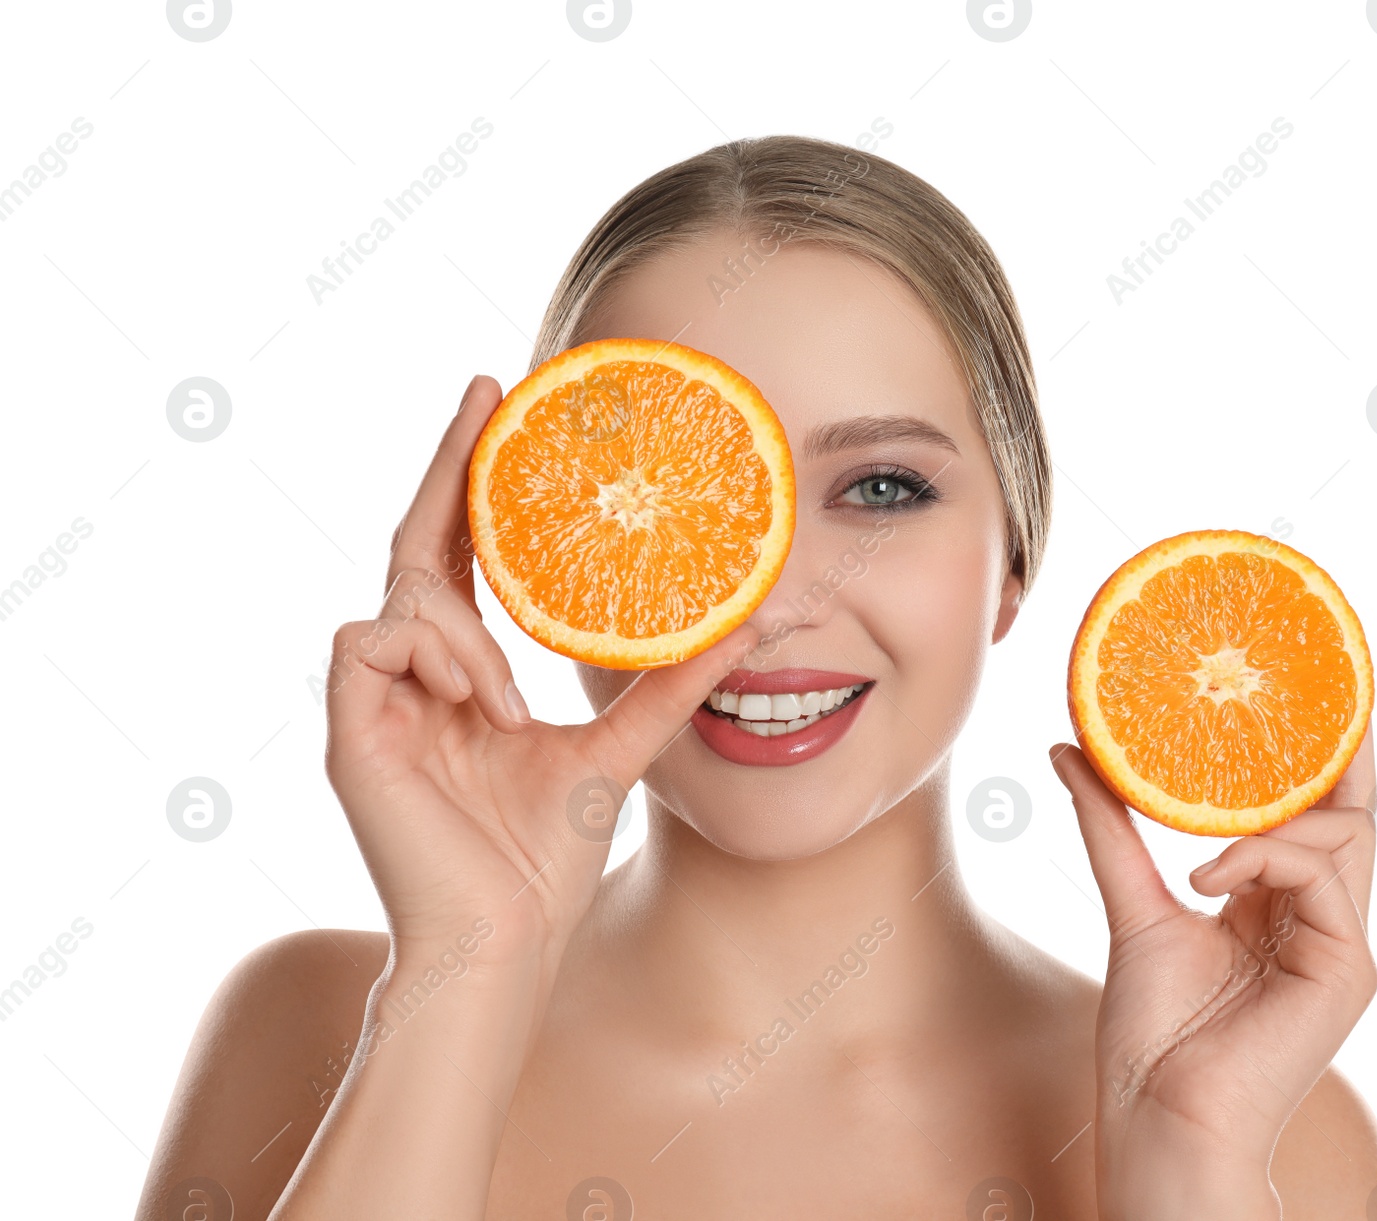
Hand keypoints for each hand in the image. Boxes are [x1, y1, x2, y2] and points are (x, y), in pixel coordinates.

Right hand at [324, 375, 756, 963]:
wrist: (507, 942)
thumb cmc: (546, 858)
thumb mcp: (616, 751)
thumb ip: (665, 686)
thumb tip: (746, 625)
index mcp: (463, 673)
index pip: (463, 558)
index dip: (477, 486)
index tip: (504, 410)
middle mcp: (412, 674)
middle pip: (418, 544)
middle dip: (450, 465)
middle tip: (486, 394)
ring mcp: (376, 700)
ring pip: (401, 594)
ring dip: (465, 628)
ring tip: (505, 698)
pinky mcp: (348, 727)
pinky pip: (372, 637)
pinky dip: (437, 654)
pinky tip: (479, 699)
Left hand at [1049, 726, 1376, 1219]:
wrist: (1159, 1117)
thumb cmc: (1150, 1032)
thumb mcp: (1130, 905)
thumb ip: (1111, 826)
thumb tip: (1069, 747)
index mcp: (1278, 907)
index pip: (1311, 815)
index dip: (1312, 754)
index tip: (1296, 689)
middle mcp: (1319, 920)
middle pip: (1346, 815)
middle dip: (1335, 749)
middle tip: (1309, 683)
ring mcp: (1339, 946)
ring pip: (1338, 837)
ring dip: (1270, 814)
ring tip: (1205, 829)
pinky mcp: (1346, 969)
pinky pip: (1318, 876)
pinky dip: (1261, 858)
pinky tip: (1207, 874)